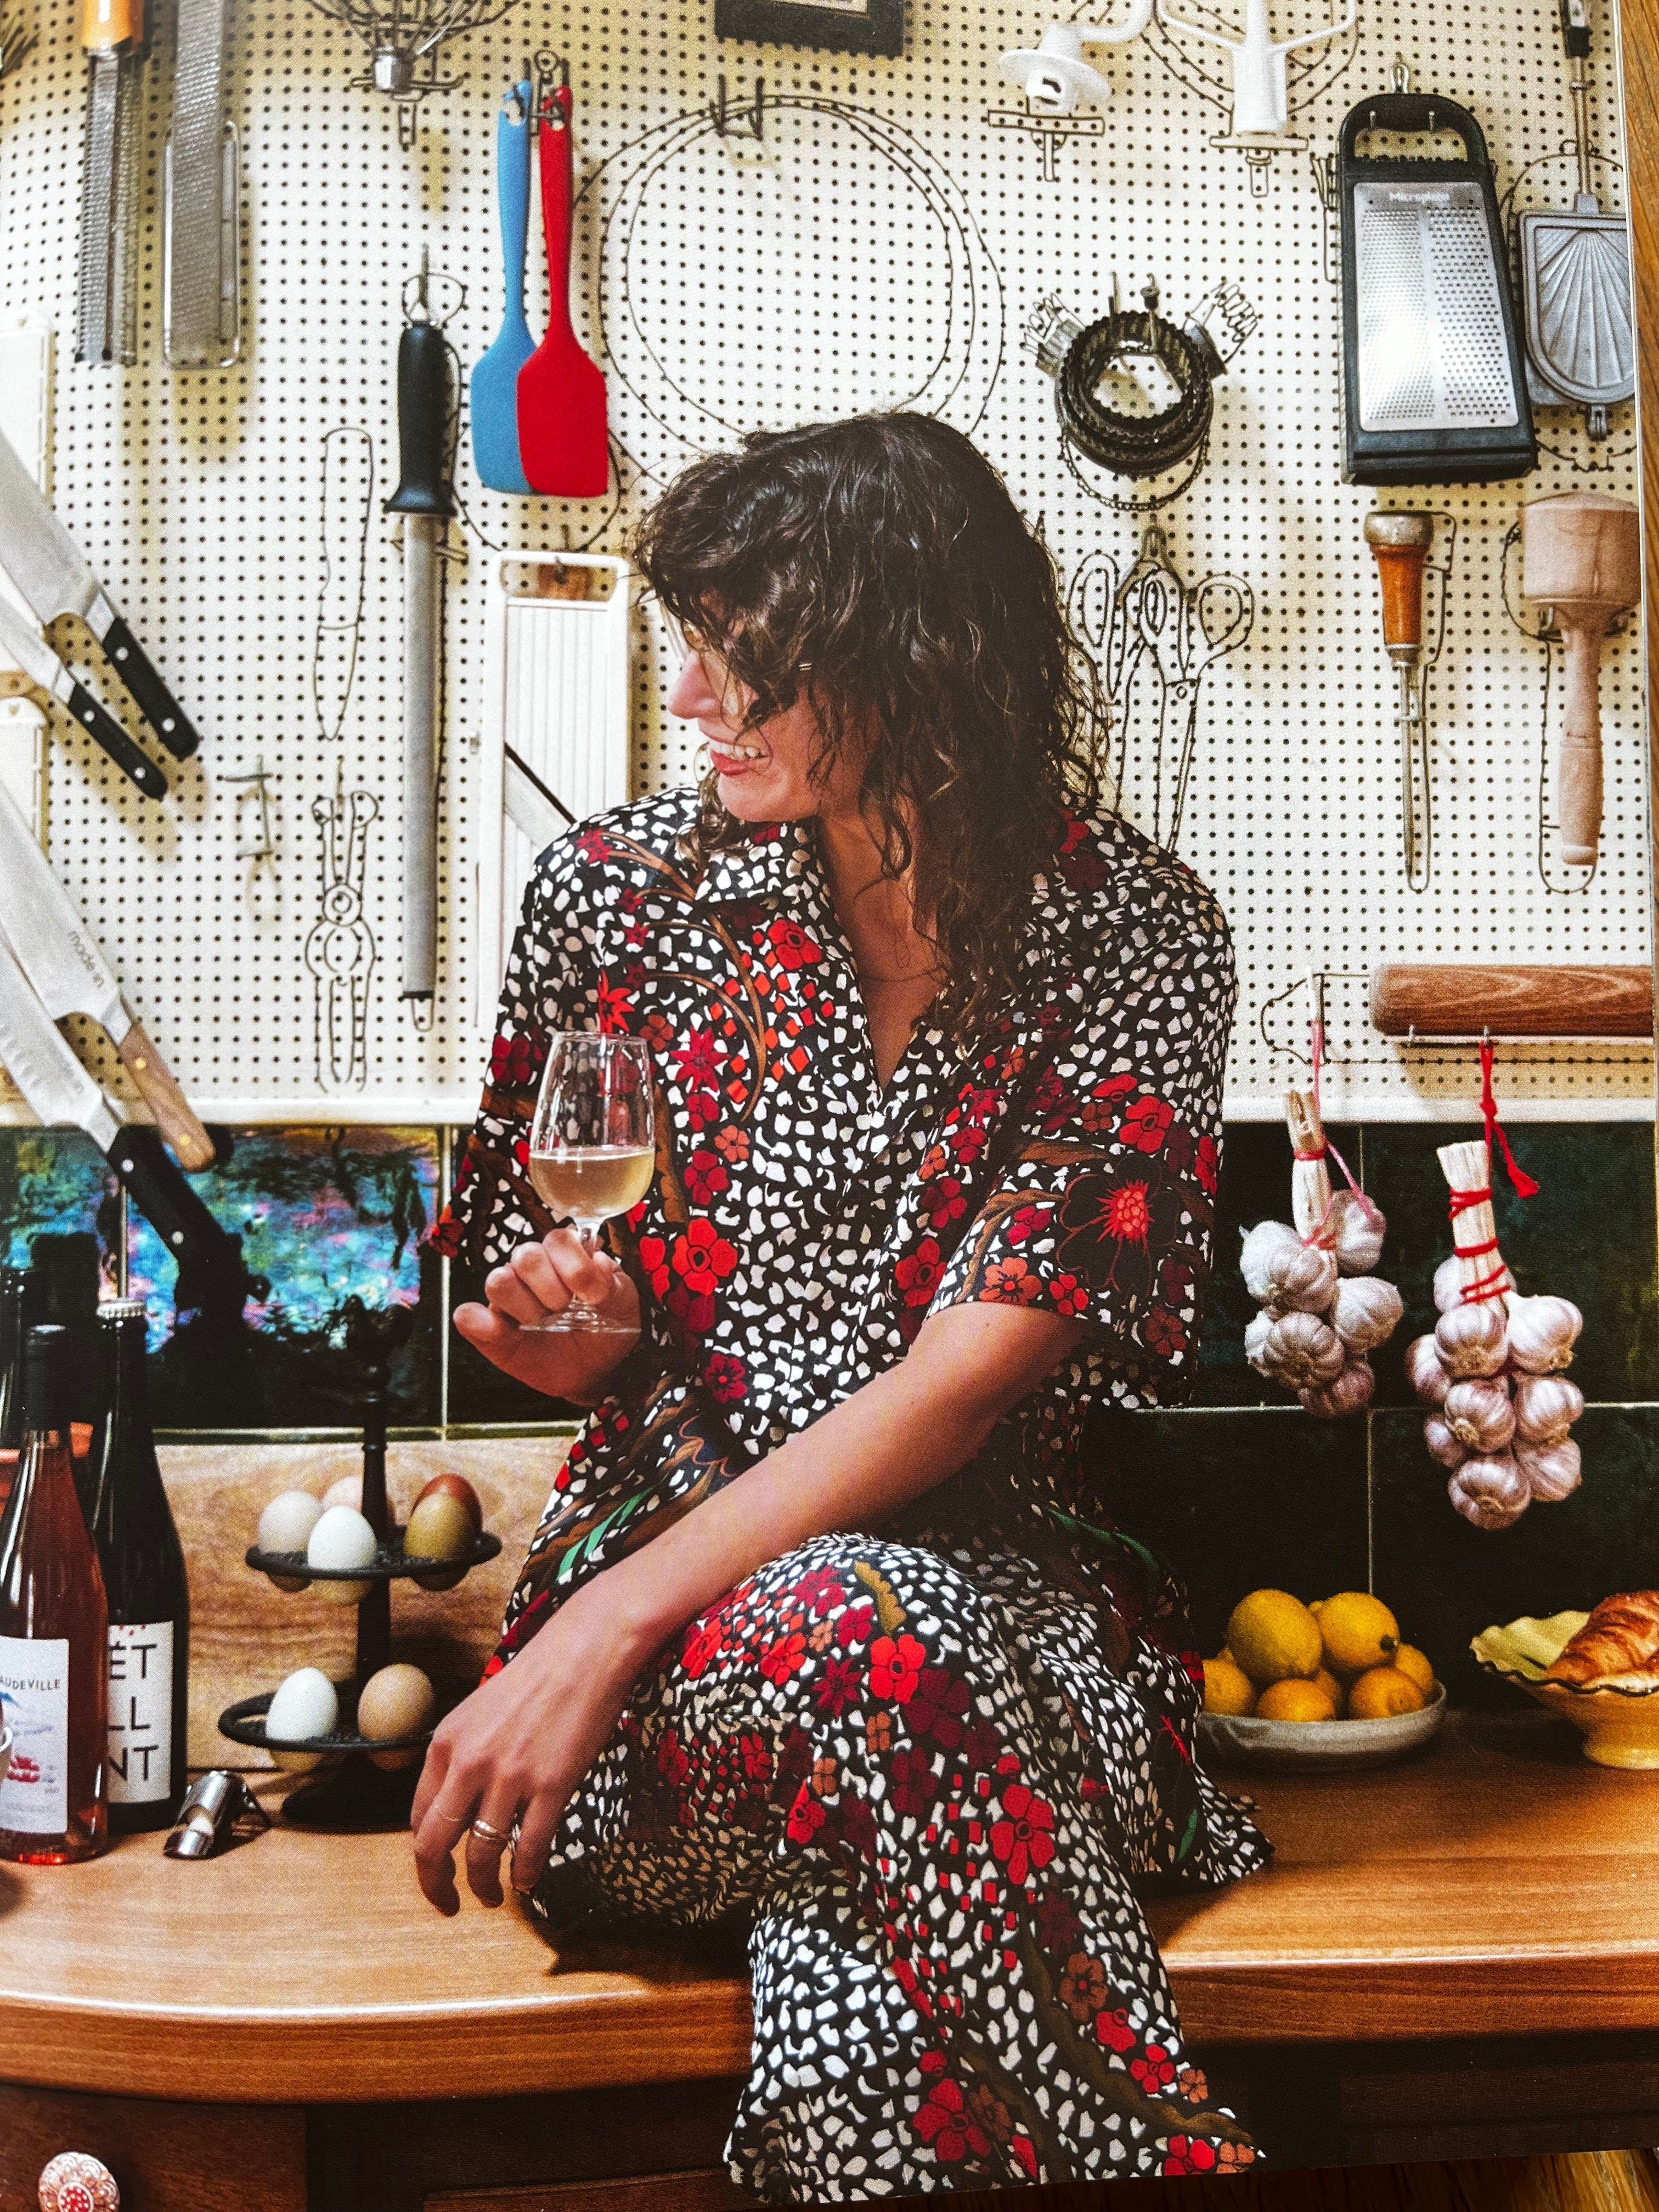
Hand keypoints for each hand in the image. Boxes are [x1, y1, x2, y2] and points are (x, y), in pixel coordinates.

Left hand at [410, 1582, 656, 1913]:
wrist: (586, 1649)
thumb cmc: (538, 1676)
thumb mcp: (479, 1711)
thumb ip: (462, 1754)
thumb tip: (457, 1803)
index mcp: (445, 1743)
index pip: (418, 1817)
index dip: (423, 1855)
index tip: (436, 1872)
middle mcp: (469, 1763)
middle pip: (433, 1846)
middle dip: (436, 1886)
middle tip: (448, 1905)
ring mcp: (509, 1776)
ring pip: (481, 1853)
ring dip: (483, 1886)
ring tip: (493, 1896)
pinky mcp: (550, 1785)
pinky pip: (530, 1847)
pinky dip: (524, 1874)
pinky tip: (527, 1881)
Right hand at [453, 1230, 641, 1403]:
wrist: (595, 1371)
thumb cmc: (608, 1329)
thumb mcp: (623, 1307)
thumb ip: (612, 1285)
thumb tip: (599, 1261)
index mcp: (564, 1257)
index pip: (558, 1239)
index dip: (573, 1264)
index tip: (592, 1296)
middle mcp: (532, 1272)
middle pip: (525, 1255)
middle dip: (549, 1285)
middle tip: (564, 1308)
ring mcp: (509, 1300)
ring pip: (497, 1281)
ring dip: (523, 1305)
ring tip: (541, 1323)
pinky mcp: (490, 1330)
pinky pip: (468, 1317)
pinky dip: (478, 1322)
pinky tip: (500, 1331)